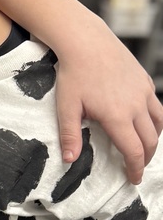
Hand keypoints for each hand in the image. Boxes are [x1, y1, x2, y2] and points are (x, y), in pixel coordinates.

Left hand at [56, 48, 162, 183]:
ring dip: (154, 140)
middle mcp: (136, 106)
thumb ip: (69, 135)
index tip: (133, 179)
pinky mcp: (145, 81)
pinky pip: (156, 106)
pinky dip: (155, 120)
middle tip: (137, 167)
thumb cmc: (74, 73)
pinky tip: (144, 122)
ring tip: (144, 148)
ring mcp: (144, 92)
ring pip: (159, 123)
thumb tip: (70, 160)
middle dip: (145, 158)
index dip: (135, 169)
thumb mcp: (66, 106)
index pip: (134, 151)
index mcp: (117, 116)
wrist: (86, 41)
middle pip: (150, 141)